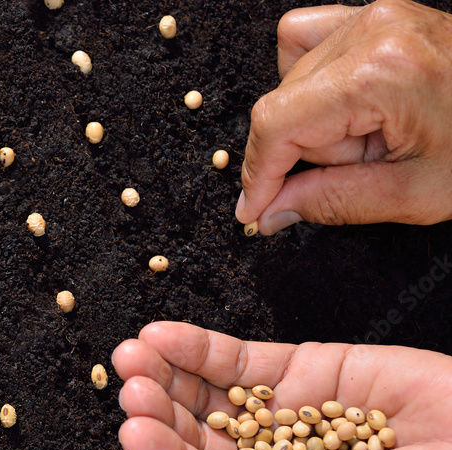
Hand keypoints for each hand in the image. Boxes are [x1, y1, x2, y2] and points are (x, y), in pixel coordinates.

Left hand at [112, 321, 451, 449]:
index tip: (134, 433)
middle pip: (195, 438)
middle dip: (158, 412)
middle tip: (129, 387)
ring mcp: (279, 414)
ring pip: (207, 395)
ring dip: (166, 375)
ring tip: (132, 355)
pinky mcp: (300, 369)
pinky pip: (238, 359)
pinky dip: (199, 346)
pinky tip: (164, 336)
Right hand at [236, 0, 451, 233]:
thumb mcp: (412, 194)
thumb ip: (328, 202)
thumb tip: (269, 210)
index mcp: (382, 73)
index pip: (276, 124)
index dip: (257, 174)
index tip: (255, 209)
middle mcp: (373, 33)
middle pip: (282, 104)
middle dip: (303, 152)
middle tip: (358, 169)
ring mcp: (375, 16)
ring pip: (290, 78)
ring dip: (315, 121)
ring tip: (371, 137)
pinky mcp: (378, 15)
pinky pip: (306, 39)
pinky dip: (310, 79)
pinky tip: (345, 105)